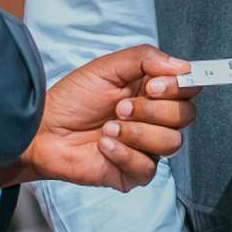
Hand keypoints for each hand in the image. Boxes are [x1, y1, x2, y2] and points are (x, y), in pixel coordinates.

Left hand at [3, 45, 198, 191]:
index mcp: (154, 91)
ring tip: (108, 127)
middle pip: (185, 116)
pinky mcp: (133, 173)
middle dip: (152, 110)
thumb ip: (146, 58)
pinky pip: (147, 167)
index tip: (154, 85)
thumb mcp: (107, 68)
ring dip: (137, 132)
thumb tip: (183, 67)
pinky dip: (123, 153)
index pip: (189, 89)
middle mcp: (155, 119)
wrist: (42, 130)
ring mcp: (147, 148)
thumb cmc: (73, 99)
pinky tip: (103, 145)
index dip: (178, 87)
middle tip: (120, 107)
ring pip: (171, 143)